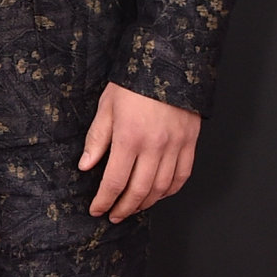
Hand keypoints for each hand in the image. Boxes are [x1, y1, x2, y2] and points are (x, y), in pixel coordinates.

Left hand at [79, 81, 200, 222]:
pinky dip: (170, 190)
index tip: (96, 209)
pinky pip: (182, 176)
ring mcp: (175, 146)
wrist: (168, 61)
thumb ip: (97, 139)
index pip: (114, 182)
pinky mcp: (190, 142)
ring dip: (146, 203)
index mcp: (129, 138)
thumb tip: (85, 165)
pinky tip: (159, 194)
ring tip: (133, 207)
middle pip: (139, 191)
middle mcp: (154, 146)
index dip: (104, 201)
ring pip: (162, 188)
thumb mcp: (107, 106)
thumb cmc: (134, 81)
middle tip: (114, 215)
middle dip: (124, 208)